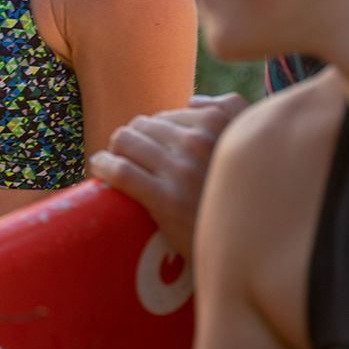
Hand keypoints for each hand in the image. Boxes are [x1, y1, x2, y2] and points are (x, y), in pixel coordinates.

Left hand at [87, 94, 248, 263]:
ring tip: (113, 162)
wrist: (250, 247)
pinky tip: (98, 168)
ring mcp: (181, 169)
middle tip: (131, 159)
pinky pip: (121, 171)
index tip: (150, 148)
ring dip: (116, 150)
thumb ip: (230, 110)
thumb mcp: (250, 143)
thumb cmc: (248, 197)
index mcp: (219, 123)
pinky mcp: (166, 199)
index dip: (155, 132)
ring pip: (126, 141)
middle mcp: (199, 141)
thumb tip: (191, 101)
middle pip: (143, 125)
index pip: (168, 114)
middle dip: (135, 140)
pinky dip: (103, 165)